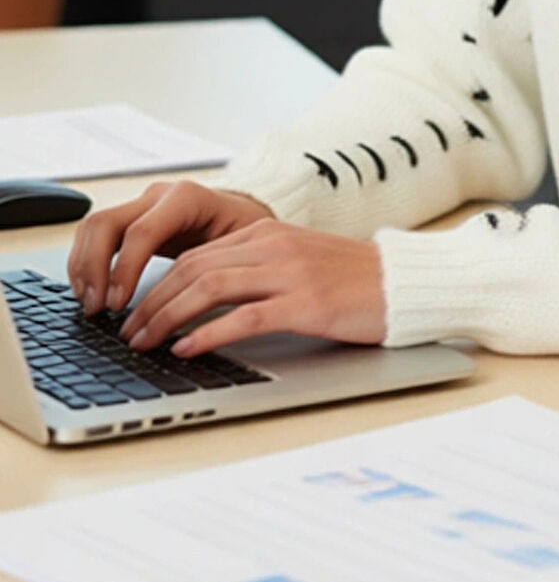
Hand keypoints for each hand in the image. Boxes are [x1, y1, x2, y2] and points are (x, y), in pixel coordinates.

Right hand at [68, 180, 274, 315]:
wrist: (250, 215)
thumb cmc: (250, 234)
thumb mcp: (241, 250)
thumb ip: (213, 272)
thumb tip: (186, 312)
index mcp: (187, 198)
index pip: (141, 231)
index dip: (124, 270)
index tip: (117, 305)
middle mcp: (160, 195)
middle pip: (107, 223)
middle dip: (94, 268)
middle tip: (96, 309)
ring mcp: (143, 204)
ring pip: (94, 226)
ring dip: (83, 267)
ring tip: (89, 305)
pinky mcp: (134, 218)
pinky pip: (97, 234)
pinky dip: (86, 262)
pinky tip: (90, 291)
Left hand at [117, 223, 385, 356]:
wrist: (405, 283)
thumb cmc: (354, 280)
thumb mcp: (298, 261)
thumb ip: (257, 269)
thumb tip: (204, 297)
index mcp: (268, 232)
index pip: (196, 254)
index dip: (157, 284)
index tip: (136, 312)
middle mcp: (273, 245)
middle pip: (193, 269)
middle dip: (152, 302)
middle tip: (129, 333)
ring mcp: (290, 273)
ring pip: (209, 288)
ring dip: (168, 317)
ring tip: (146, 343)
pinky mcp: (306, 303)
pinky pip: (243, 317)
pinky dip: (207, 333)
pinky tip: (188, 349)